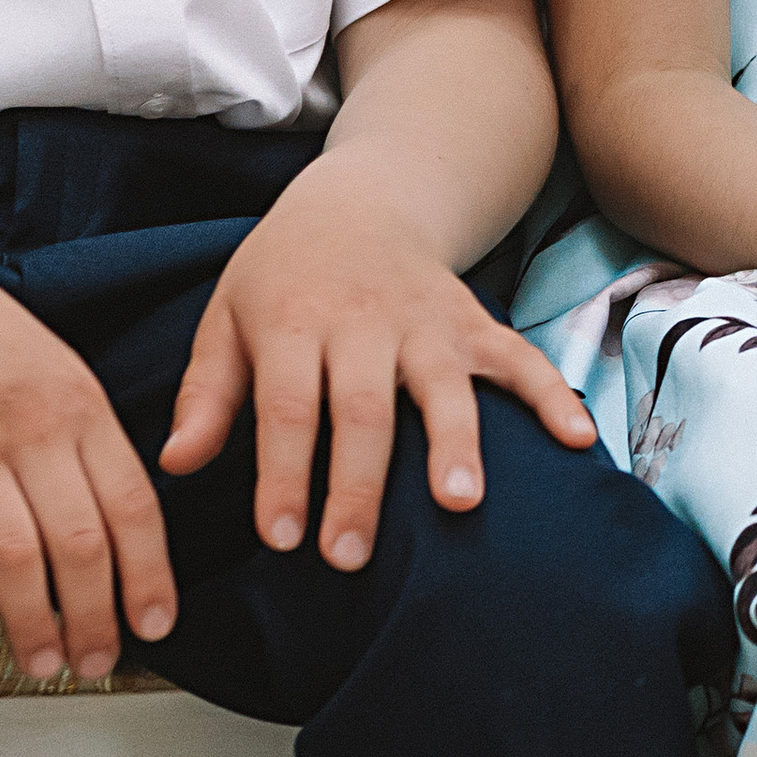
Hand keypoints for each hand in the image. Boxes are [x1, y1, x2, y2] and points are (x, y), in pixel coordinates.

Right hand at [0, 222, 171, 683]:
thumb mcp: (49, 365)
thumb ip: (81, 436)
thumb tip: (113, 517)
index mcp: (79, 404)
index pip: (134, 506)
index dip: (151, 576)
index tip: (157, 623)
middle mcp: (31, 425)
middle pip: (81, 543)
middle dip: (96, 617)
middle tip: (96, 663)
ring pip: (15, 554)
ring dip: (33, 622)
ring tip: (41, 663)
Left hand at [159, 158, 595, 566]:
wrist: (361, 200)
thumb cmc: (283, 276)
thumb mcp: (227, 318)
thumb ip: (206, 393)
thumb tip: (178, 464)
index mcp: (294, 322)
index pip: (289, 407)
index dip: (284, 474)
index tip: (279, 538)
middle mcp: (364, 323)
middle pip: (364, 410)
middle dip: (358, 486)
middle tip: (348, 556)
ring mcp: (426, 323)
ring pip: (444, 386)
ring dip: (455, 443)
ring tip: (460, 503)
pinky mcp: (473, 324)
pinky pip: (520, 359)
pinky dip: (552, 395)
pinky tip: (578, 440)